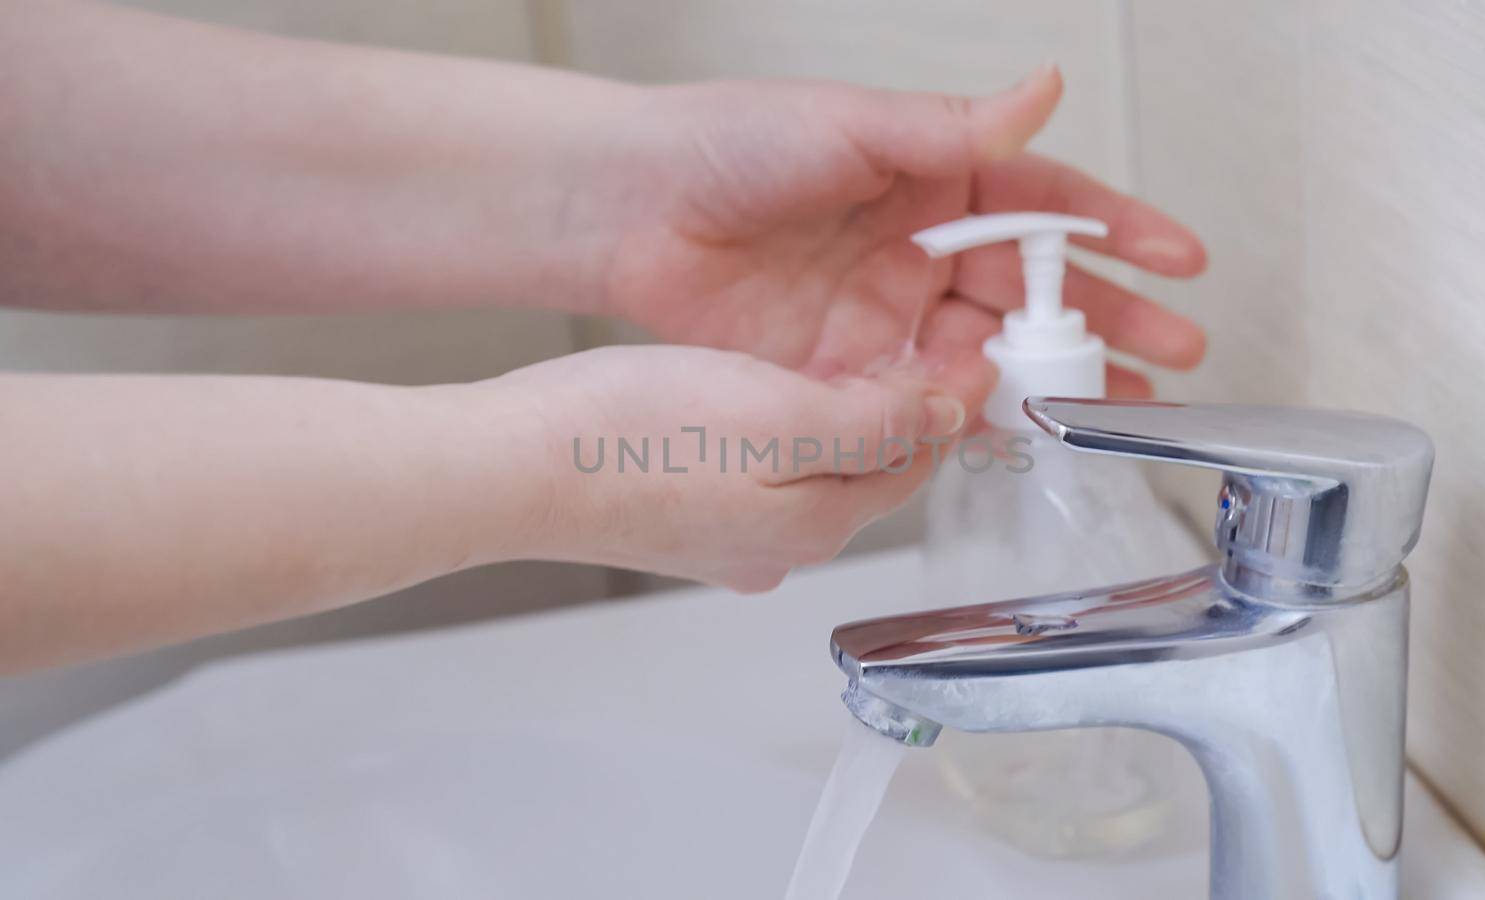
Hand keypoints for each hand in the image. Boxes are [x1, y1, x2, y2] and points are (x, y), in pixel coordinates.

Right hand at [481, 345, 964, 591]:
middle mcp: (780, 547)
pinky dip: (776, 430)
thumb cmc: (632, 437)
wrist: (514, 465)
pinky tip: (754, 390)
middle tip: (909, 337)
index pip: (917, 459)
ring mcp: (727, 540)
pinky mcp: (682, 520)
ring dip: (836, 416)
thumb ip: (877, 421)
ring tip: (839, 352)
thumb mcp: (780, 413)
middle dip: (895, 408)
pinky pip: (757, 472)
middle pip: (868, 469)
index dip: (946, 397)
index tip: (964, 342)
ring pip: (811, 469)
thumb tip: (947, 415)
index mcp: (818, 524)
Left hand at [591, 66, 1207, 411]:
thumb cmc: (727, 143)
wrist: (631, 210)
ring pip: (988, 355)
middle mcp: (919, 251)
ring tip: (1117, 405)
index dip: (1115, 232)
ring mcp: (886, 317)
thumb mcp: (850, 124)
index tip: (1177, 259)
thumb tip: (1044, 92)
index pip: (1045, 207)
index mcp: (932, 181)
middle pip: (1033, 293)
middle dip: (1108, 323)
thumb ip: (950, 129)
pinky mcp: (844, 373)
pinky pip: (920, 401)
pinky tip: (1018, 431)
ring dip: (1054, 380)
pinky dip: (969, 419)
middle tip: (1174, 352)